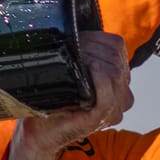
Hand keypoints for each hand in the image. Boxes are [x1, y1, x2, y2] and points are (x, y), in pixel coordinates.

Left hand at [6, 31, 132, 159]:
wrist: (38, 130)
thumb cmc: (54, 100)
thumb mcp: (72, 71)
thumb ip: (84, 53)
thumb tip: (77, 29)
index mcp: (118, 81)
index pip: (118, 48)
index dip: (97, 39)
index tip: (77, 41)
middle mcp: (121, 96)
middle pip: (117, 60)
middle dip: (92, 50)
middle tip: (72, 51)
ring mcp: (112, 109)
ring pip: (115, 75)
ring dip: (93, 61)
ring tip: (74, 61)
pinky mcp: (101, 119)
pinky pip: (109, 95)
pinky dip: (101, 80)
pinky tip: (90, 69)